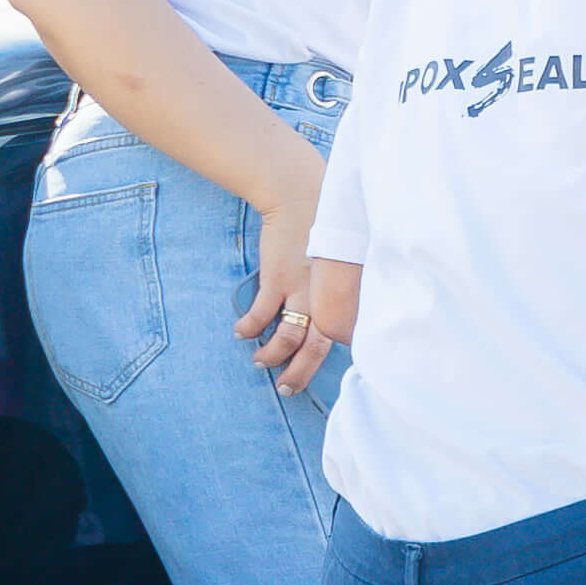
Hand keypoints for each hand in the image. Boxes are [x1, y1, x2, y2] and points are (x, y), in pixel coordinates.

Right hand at [234, 147, 340, 395]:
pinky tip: (241, 333)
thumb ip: (338, 287)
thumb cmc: (320, 228)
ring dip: (272, 355)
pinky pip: (262, 315)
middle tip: (287, 389)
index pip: (343, 335)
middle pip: (317, 346)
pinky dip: (250, 327)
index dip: (329, 359)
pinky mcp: (278, 279)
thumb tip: (328, 314)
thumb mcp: (339, 260)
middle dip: (301, 372)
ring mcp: (303, 288)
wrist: (301, 195)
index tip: (317, 371)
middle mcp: (327, 295)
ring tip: (260, 363)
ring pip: (289, 337)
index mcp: (344, 292)